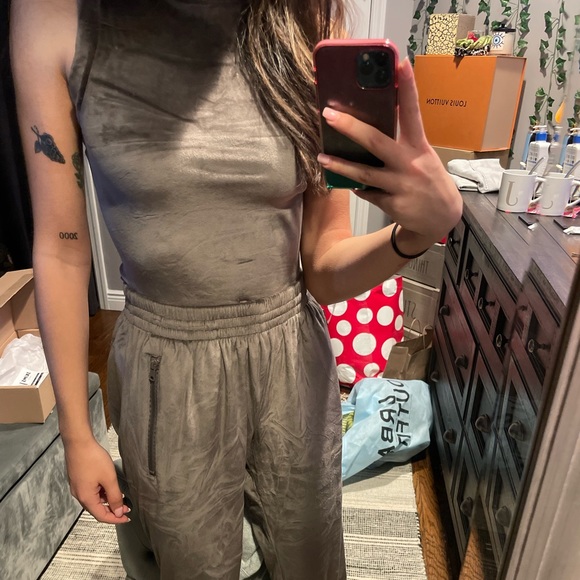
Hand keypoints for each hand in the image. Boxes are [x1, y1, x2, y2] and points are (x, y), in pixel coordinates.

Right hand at [65, 437, 129, 523]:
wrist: (78, 442)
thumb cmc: (93, 458)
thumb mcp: (109, 478)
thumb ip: (115, 496)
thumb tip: (118, 512)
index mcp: (86, 498)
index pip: (101, 516)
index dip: (115, 519)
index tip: (127, 518)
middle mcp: (79, 495)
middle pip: (97, 509)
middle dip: (112, 510)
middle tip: (126, 508)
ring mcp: (77, 487)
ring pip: (94, 500)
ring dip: (107, 501)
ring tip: (121, 496)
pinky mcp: (78, 480)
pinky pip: (91, 492)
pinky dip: (101, 493)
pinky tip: (110, 486)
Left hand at [317, 57, 462, 242]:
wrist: (442, 218)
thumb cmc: (428, 181)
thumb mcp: (423, 157)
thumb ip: (404, 142)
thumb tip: (373, 125)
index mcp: (419, 147)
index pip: (413, 113)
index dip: (409, 88)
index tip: (401, 63)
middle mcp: (410, 163)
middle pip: (375, 141)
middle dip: (350, 126)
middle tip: (328, 114)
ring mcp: (400, 185)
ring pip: (363, 172)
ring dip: (340, 165)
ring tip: (322, 157)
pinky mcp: (392, 203)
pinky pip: (367, 192)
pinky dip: (357, 187)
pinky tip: (348, 183)